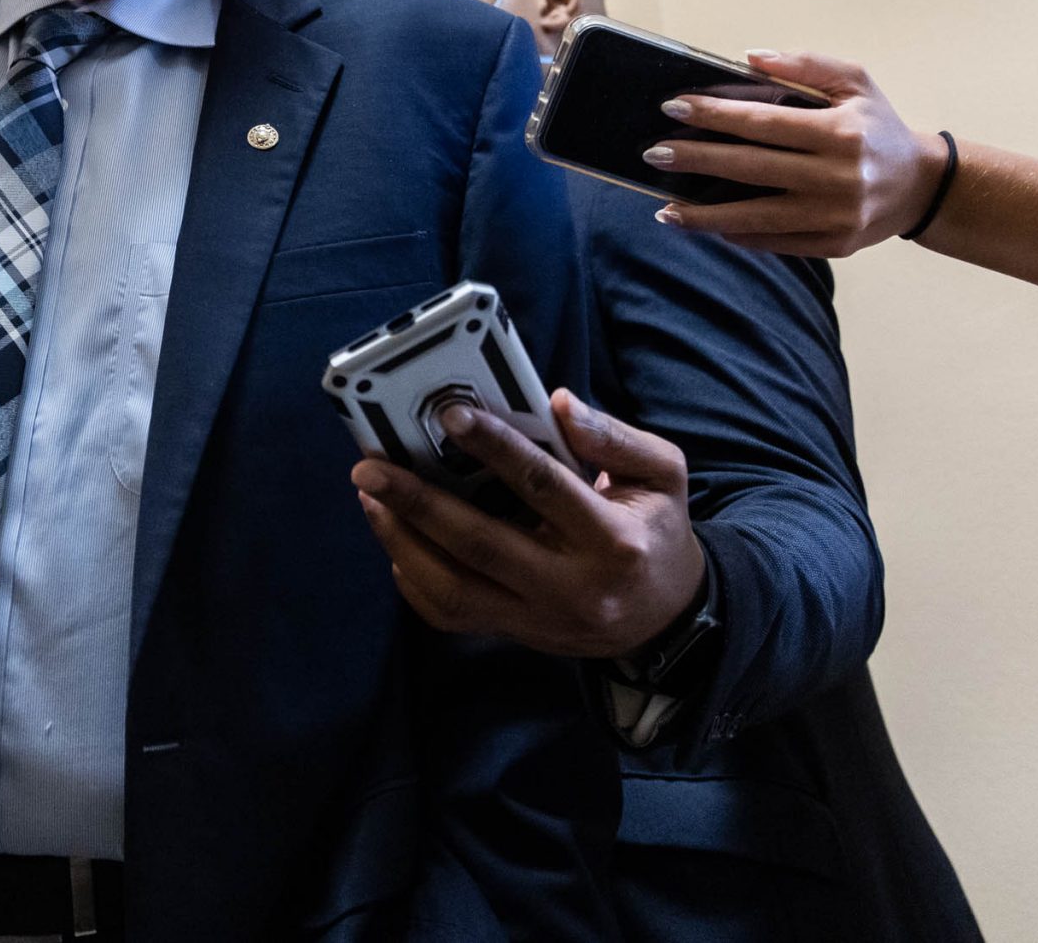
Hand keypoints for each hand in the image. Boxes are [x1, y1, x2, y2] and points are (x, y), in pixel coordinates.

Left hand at [351, 390, 704, 657]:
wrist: (668, 619)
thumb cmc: (657, 531)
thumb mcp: (663, 474)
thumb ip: (614, 436)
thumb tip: (557, 402)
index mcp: (613, 540)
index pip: (544, 487)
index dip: (495, 449)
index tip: (450, 414)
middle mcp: (572, 587)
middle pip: (481, 544)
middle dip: (418, 502)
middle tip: (369, 467)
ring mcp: (540, 620)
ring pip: (454, 589)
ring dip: (402, 542)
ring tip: (372, 498)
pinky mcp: (516, 635)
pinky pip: (451, 616)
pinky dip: (415, 579)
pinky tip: (396, 539)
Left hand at [643, 50, 949, 255]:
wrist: (922, 186)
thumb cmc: (878, 127)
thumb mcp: (856, 82)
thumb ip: (806, 64)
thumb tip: (749, 57)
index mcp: (841, 133)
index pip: (764, 122)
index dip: (715, 115)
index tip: (672, 107)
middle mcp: (839, 177)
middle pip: (751, 169)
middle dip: (697, 161)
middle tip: (654, 153)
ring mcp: (836, 216)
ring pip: (756, 217)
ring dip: (704, 215)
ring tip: (663, 209)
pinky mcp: (835, 245)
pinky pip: (775, 242)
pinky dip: (737, 236)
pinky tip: (705, 226)